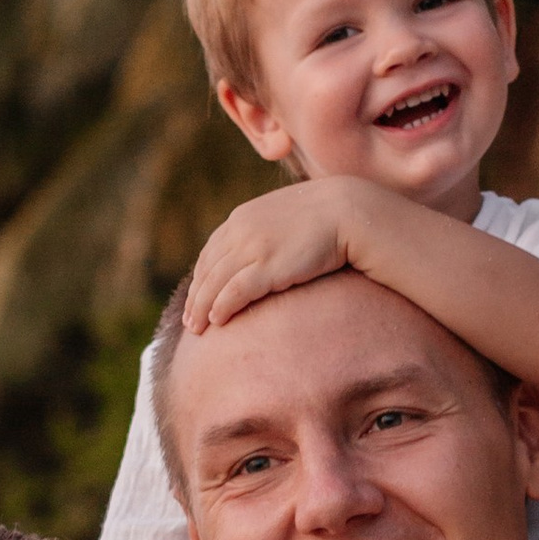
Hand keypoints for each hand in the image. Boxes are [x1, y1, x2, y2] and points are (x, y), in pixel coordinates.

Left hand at [183, 180, 391, 331]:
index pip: (211, 252)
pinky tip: (217, 320)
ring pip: (215, 283)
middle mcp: (241, 230)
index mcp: (243, 217)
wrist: (349, 211)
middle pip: (208, 269)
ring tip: (197, 329)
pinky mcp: (267, 266)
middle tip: (189, 322)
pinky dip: (221, 306)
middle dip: (196, 297)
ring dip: (202, 308)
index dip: (200, 278)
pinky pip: (234, 291)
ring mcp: (253, 247)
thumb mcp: (286, 219)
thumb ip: (267, 232)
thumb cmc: (326, 218)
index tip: (196, 297)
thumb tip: (265, 255)